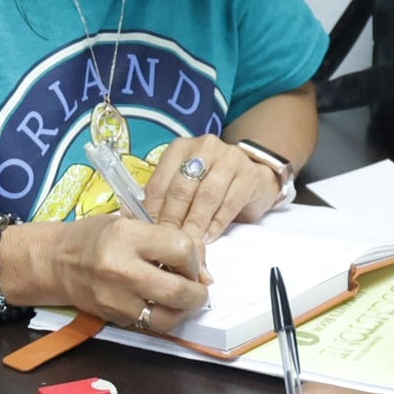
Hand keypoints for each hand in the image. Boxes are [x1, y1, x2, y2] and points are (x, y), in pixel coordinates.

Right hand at [42, 215, 210, 332]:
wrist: (56, 262)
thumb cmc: (95, 238)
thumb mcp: (130, 224)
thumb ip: (166, 241)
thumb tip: (203, 270)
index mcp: (127, 236)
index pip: (181, 249)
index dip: (194, 259)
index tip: (191, 262)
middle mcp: (120, 268)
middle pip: (178, 290)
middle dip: (198, 294)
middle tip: (198, 290)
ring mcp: (115, 298)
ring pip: (166, 317)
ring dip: (182, 312)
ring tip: (180, 301)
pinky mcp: (113, 317)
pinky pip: (149, 324)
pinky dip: (160, 316)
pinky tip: (157, 304)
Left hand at [144, 134, 279, 235]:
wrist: (254, 179)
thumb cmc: (212, 186)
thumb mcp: (186, 186)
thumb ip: (165, 200)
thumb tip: (138, 223)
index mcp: (180, 148)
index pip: (160, 182)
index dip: (153, 211)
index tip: (149, 234)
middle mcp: (204, 148)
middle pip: (182, 189)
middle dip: (172, 220)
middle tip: (167, 244)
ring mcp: (229, 159)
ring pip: (206, 196)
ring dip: (194, 224)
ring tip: (187, 245)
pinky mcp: (249, 175)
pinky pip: (229, 204)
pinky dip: (216, 224)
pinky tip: (208, 238)